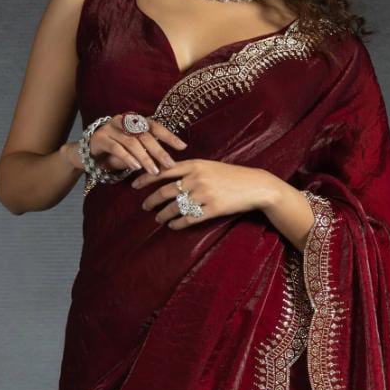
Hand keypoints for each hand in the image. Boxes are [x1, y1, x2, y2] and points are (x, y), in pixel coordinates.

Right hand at [88, 113, 185, 174]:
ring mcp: (110, 128)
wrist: (86, 153)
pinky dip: (127, 158)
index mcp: (133, 122)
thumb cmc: (114, 153)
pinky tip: (136, 168)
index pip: (154, 126)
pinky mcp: (100, 138)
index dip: (169, 136)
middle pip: (144, 135)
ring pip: (132, 142)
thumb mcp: (133, 152)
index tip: (183, 147)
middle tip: (170, 164)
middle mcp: (123, 121)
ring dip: (145, 158)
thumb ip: (147, 152)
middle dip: (159, 151)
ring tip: (154, 171)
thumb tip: (168, 162)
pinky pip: (116, 148)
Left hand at [133, 160, 275, 229]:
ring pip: (175, 207)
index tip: (134, 185)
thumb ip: (190, 169)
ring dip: (163, 214)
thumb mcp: (210, 166)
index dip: (146, 178)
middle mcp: (196, 178)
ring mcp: (204, 194)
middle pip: (165, 191)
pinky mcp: (212, 209)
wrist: (255, 185)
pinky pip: (189, 218)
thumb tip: (169, 176)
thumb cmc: (232, 175)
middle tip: (144, 206)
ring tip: (158, 218)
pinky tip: (173, 226)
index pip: (163, 170)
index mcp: (194, 164)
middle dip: (151, 200)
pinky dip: (178, 223)